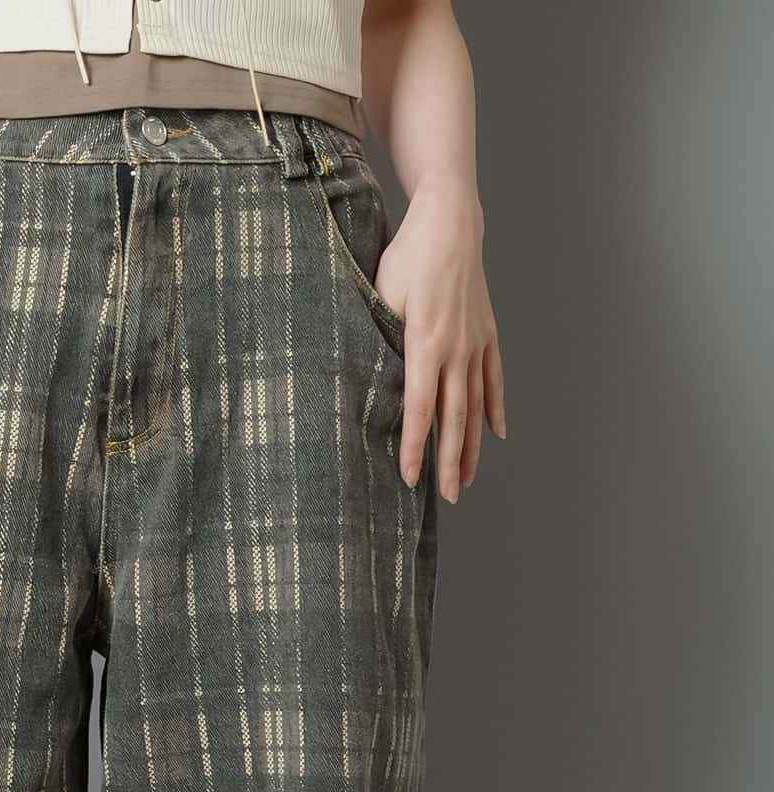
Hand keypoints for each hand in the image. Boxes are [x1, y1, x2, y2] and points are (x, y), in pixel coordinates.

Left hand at [375, 178, 504, 500]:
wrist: (451, 221)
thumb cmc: (407, 257)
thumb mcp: (382, 297)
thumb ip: (379, 340)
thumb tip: (370, 380)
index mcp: (426, 344)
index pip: (419, 409)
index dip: (415, 447)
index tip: (409, 479)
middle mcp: (457, 349)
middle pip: (454, 417)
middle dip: (449, 461)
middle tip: (449, 497)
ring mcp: (476, 342)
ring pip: (475, 405)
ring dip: (471, 445)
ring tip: (467, 479)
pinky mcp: (487, 332)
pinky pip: (493, 378)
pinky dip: (494, 407)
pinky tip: (495, 434)